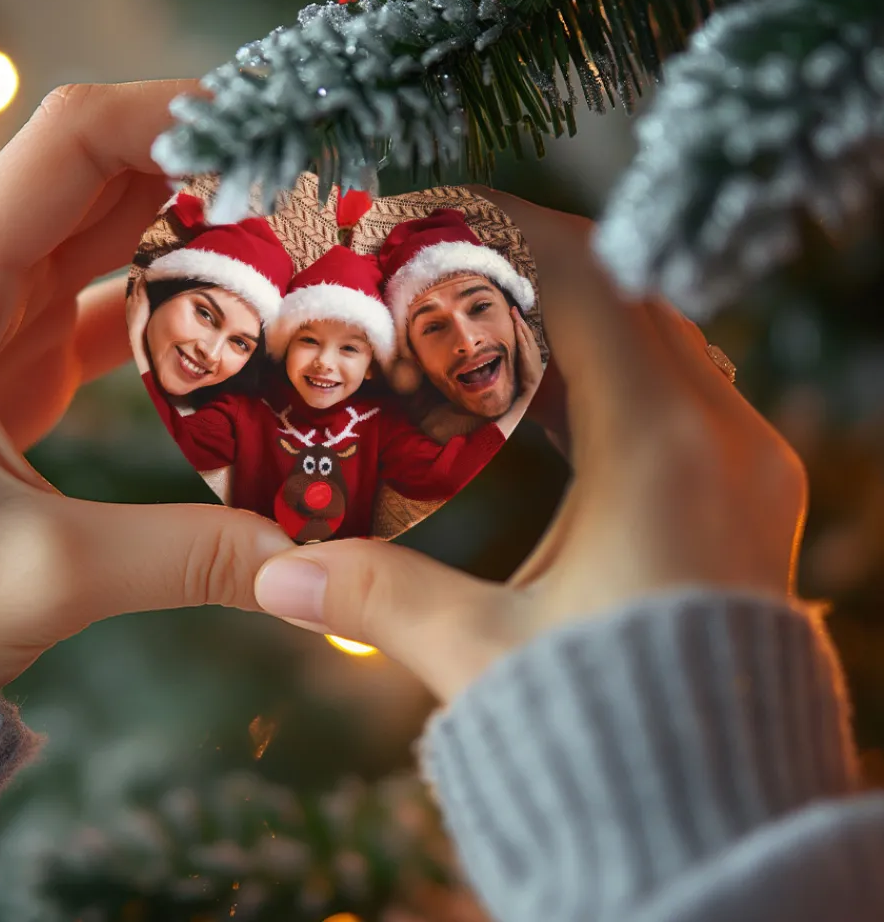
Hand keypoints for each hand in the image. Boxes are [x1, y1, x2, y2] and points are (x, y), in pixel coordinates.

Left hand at [0, 81, 291, 690]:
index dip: (170, 115)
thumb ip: (184, 558)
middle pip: (97, 175)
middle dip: (202, 165)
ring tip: (285, 244)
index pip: (67, 147)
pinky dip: (168, 300)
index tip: (265, 130)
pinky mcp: (11, 360)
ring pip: (102, 232)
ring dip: (190, 226)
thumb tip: (307, 562)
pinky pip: (101, 299)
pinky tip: (232, 324)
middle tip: (302, 184)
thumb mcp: (42, 577)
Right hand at [253, 188, 806, 701]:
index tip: (438, 209)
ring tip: (482, 321)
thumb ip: (376, 595)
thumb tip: (274, 571)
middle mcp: (721, 437)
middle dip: (534, 266)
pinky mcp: (745, 497)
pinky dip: (608, 376)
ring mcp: (746, 465)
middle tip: (447, 262)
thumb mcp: (479, 653)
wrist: (714, 811)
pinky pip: (678, 394)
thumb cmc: (608, 730)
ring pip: (658, 341)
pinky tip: (541, 401)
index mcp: (661, 446)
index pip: (587, 279)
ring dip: (574, 320)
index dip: (509, 227)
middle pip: (625, 296)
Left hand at [512, 306, 542, 397]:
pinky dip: (521, 332)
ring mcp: (531, 351)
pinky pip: (523, 341)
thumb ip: (519, 357)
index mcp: (532, 350)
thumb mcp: (523, 364)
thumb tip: (514, 352)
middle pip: (526, 330)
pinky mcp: (527, 356)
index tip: (515, 315)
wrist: (531, 389)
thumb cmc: (526, 379)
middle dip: (519, 319)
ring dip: (519, 322)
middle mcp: (533, 348)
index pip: (526, 334)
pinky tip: (517, 325)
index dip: (521, 324)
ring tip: (514, 312)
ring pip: (525, 333)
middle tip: (513, 308)